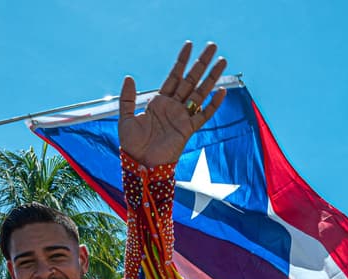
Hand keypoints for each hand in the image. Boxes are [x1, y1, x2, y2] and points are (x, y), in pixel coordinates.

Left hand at [119, 41, 226, 167]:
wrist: (140, 164)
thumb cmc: (131, 144)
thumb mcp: (124, 118)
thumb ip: (127, 98)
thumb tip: (129, 77)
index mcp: (158, 101)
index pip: (173, 75)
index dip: (182, 60)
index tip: (190, 45)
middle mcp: (173, 106)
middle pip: (191, 79)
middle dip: (202, 63)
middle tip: (213, 46)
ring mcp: (182, 117)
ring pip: (200, 92)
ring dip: (211, 77)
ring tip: (222, 61)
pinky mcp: (188, 130)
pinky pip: (203, 115)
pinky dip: (213, 104)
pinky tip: (222, 91)